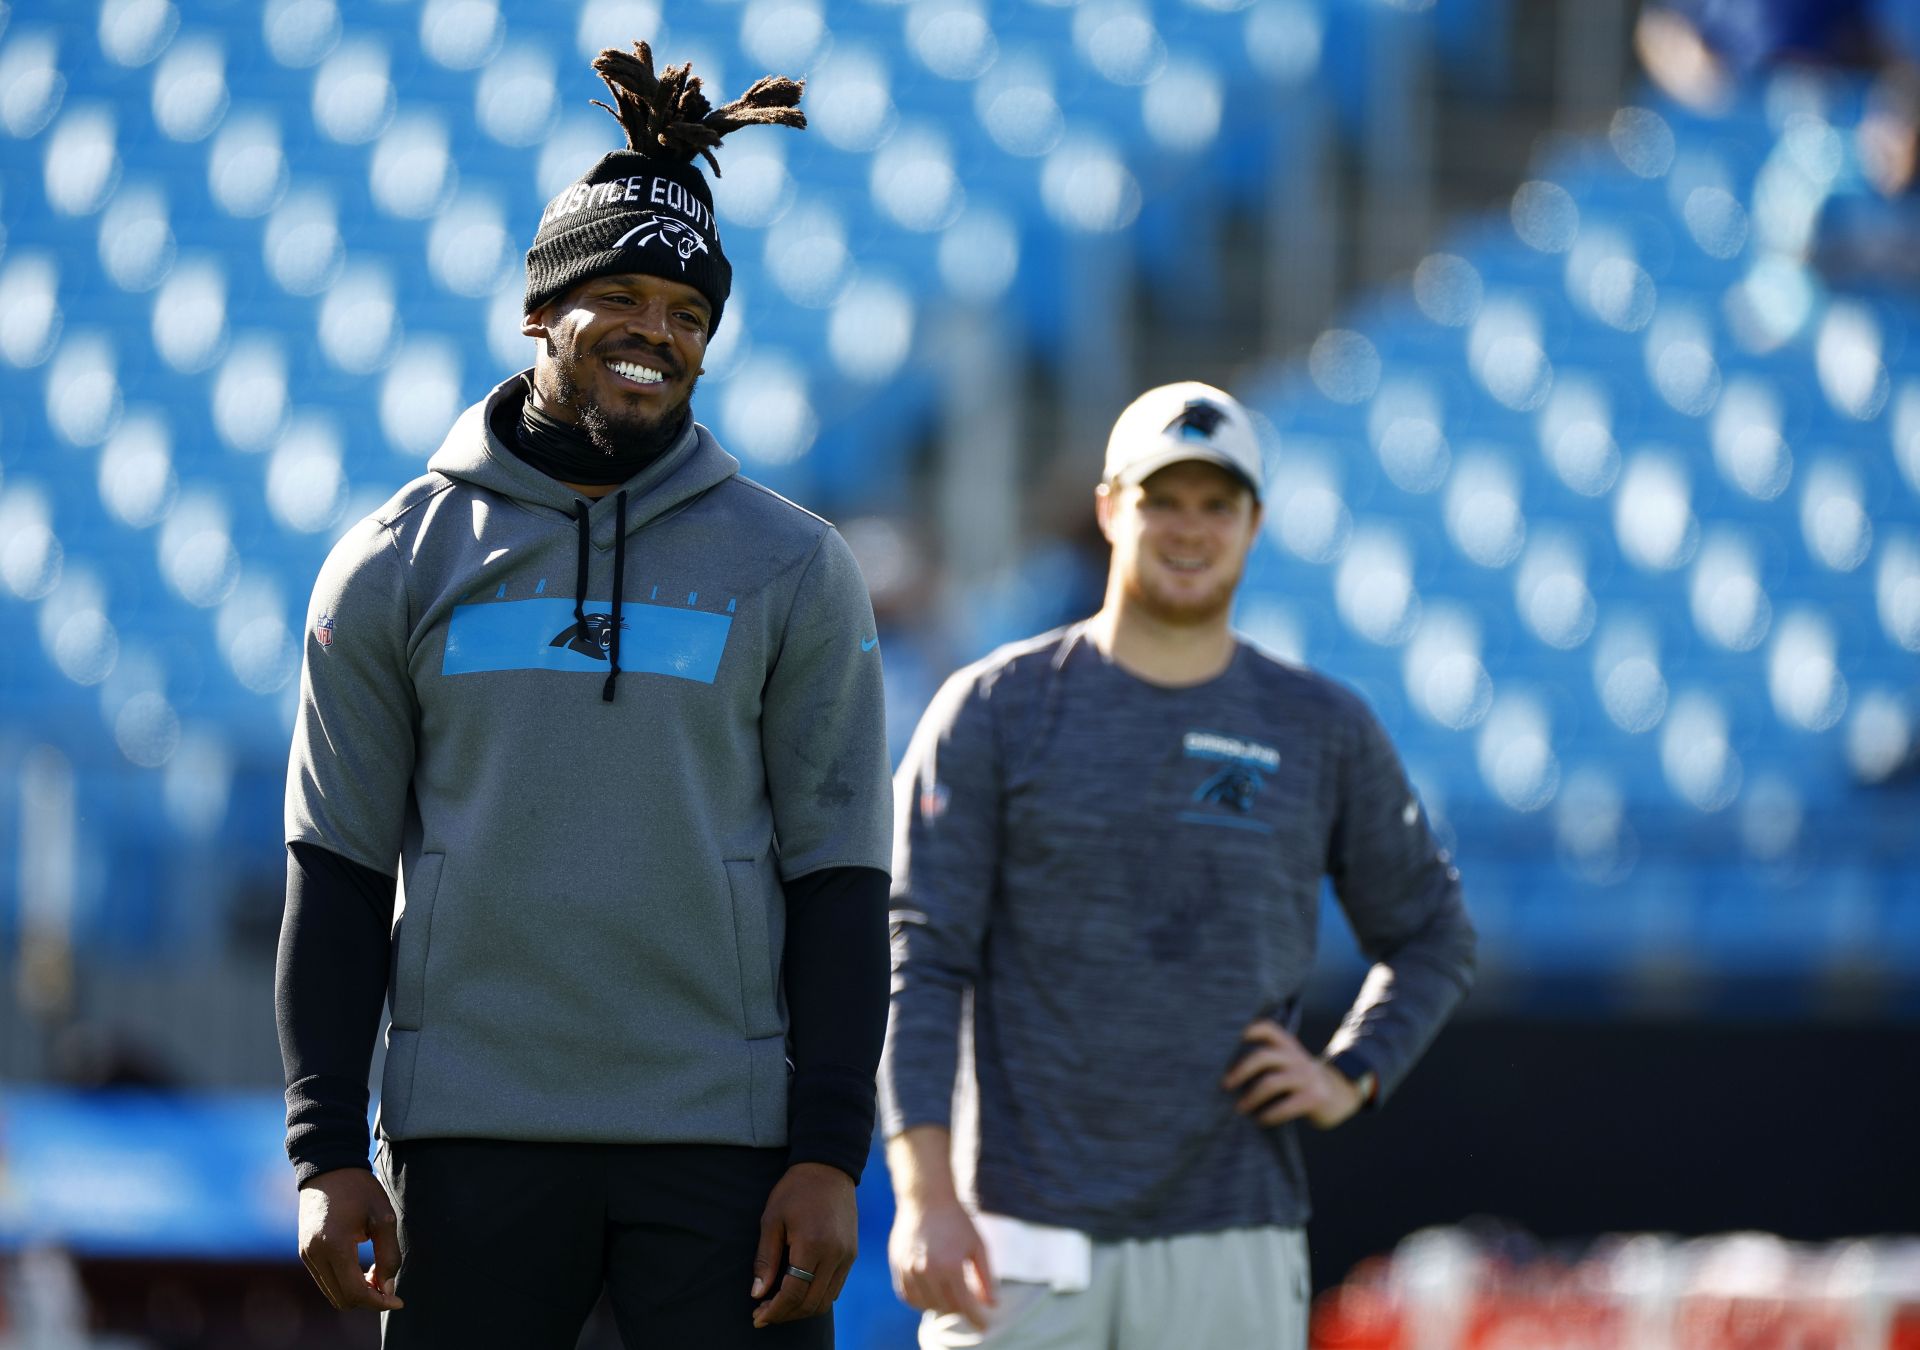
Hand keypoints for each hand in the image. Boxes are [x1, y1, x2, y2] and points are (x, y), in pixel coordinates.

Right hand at [296, 1168, 402, 1311]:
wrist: (328, 1167)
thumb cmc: (360, 1189)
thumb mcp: (383, 1217)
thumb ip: (389, 1255)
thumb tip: (387, 1288)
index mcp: (334, 1246)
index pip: (355, 1292)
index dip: (379, 1302)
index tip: (398, 1300)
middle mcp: (315, 1255)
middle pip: (343, 1299)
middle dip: (368, 1298)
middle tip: (388, 1283)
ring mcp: (306, 1255)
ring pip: (333, 1293)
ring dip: (356, 1292)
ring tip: (377, 1273)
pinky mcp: (304, 1253)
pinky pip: (325, 1281)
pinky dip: (344, 1283)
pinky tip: (361, 1269)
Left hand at [751, 1162, 856, 1327]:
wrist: (828, 1167)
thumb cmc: (795, 1190)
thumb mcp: (772, 1220)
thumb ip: (765, 1259)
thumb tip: (757, 1293)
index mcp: (812, 1245)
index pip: (794, 1293)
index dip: (775, 1310)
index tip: (758, 1316)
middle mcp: (835, 1255)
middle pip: (811, 1303)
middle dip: (786, 1314)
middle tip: (765, 1314)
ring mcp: (847, 1256)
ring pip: (826, 1300)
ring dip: (802, 1309)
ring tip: (780, 1306)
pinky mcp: (851, 1254)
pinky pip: (835, 1287)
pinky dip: (817, 1297)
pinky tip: (799, 1291)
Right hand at [888, 1196, 996, 1330]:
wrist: (926, 1198)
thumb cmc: (957, 1221)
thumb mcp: (978, 1246)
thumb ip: (986, 1277)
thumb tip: (992, 1305)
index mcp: (950, 1266)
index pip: (965, 1306)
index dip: (976, 1319)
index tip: (984, 1326)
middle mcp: (927, 1270)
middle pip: (945, 1307)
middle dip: (960, 1308)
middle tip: (967, 1300)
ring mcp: (909, 1269)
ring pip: (925, 1304)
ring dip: (939, 1304)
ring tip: (949, 1292)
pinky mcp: (897, 1266)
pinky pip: (907, 1295)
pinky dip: (920, 1300)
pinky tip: (931, 1290)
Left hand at [1221, 1019, 1364, 1129]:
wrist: (1341, 1094)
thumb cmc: (1302, 1081)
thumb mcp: (1290, 1063)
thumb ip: (1269, 1062)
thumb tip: (1227, 1076)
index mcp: (1288, 1046)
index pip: (1268, 1029)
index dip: (1249, 1030)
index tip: (1229, 1040)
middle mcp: (1296, 1057)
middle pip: (1262, 1056)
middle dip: (1240, 1071)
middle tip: (1225, 1086)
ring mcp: (1306, 1076)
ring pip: (1270, 1082)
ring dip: (1250, 1098)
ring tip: (1240, 1109)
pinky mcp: (1313, 1097)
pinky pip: (1285, 1106)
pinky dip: (1269, 1115)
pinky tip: (1261, 1120)